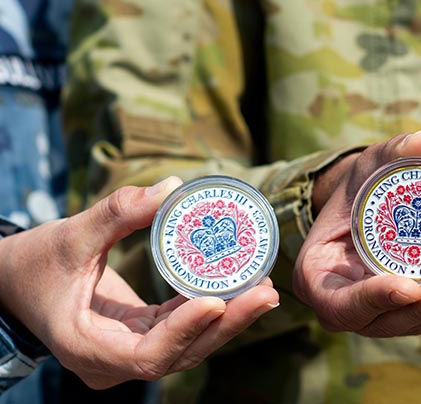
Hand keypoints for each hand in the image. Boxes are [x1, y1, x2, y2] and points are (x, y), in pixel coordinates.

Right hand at [0, 178, 279, 388]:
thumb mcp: (69, 235)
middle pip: (179, 353)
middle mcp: (111, 363)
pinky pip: (180, 331)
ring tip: (266, 289)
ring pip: (186, 347)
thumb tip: (171, 186)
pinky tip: (241, 289)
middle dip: (226, 324)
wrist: (12, 283)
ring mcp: (126, 356)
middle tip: (266, 292)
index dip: (184, 331)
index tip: (217, 301)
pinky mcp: (139, 340)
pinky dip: (209, 312)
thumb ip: (117, 212)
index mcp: (86, 347)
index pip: (146, 354)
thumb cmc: (34, 262)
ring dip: (228, 320)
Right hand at [294, 130, 420, 336]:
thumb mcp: (369, 166)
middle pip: (384, 322)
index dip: (373, 299)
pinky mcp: (402, 312)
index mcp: (318, 279)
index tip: (408, 287)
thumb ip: (393, 153)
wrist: (367, 205)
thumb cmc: (359, 187)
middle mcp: (344, 306)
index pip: (342, 304)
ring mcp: (374, 314)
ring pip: (411, 322)